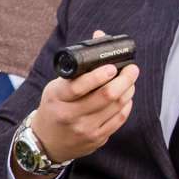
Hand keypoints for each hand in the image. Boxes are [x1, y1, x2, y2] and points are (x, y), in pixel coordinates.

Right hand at [26, 34, 138, 164]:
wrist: (46, 142)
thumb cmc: (54, 108)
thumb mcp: (55, 87)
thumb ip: (78, 67)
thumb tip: (100, 36)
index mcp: (57, 99)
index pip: (80, 86)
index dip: (100, 75)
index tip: (112, 66)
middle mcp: (70, 115)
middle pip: (105, 96)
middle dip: (124, 79)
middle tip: (132, 69)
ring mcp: (85, 129)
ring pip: (116, 106)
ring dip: (128, 90)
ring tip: (130, 81)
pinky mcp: (96, 139)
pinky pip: (119, 119)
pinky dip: (126, 105)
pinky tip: (126, 97)